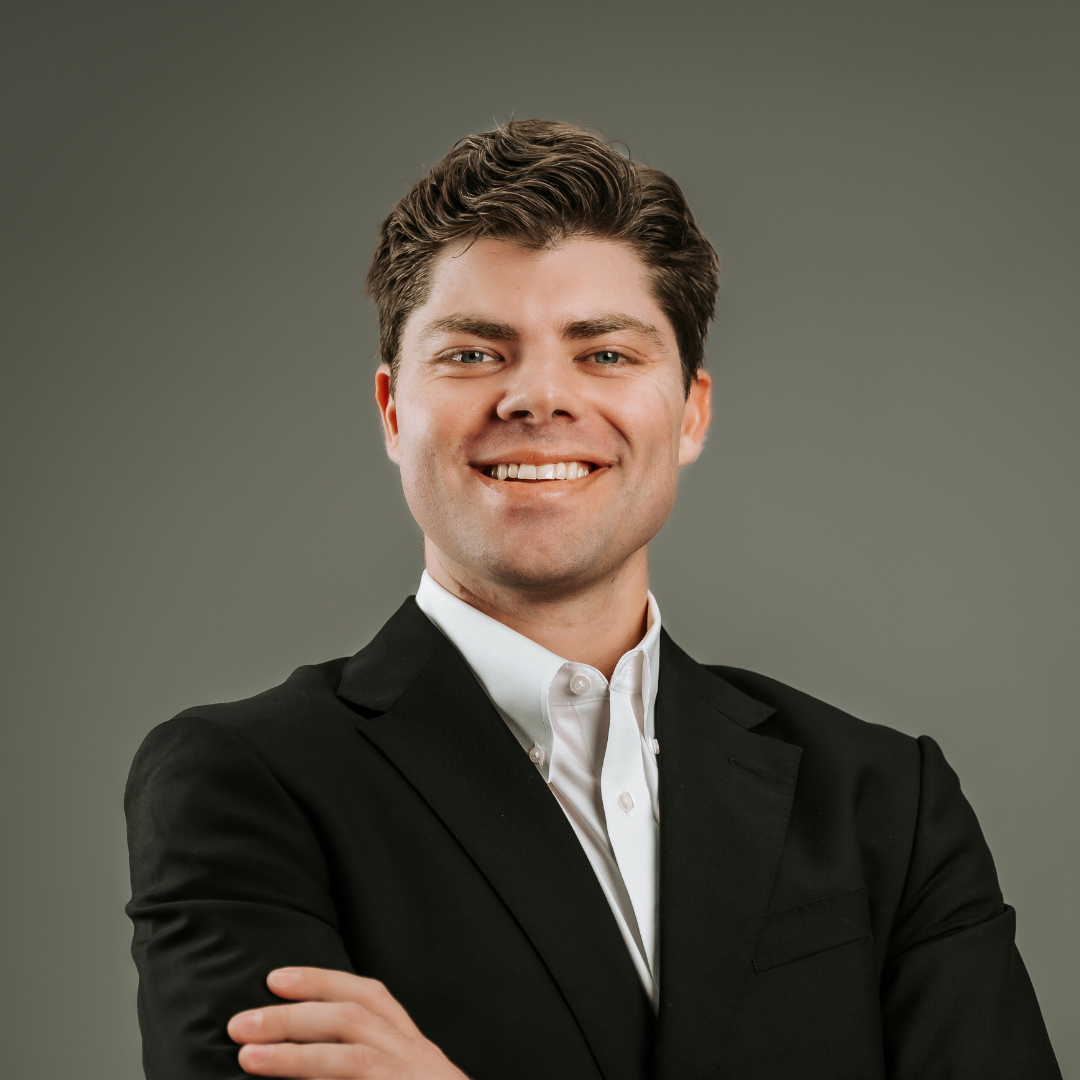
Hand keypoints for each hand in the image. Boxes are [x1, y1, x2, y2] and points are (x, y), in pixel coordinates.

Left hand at [228, 967, 471, 1078]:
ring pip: (349, 1055)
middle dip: (295, 1014)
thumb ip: (371, 1065)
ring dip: (294, 1053)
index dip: (323, 981)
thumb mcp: (411, 1077)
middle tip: (243, 1020)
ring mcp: (410, 1079)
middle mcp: (416, 1058)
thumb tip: (312, 1057)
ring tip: (246, 1055)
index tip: (277, 978)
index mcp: (415, 1049)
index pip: (372, 997)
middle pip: (354, 1016)